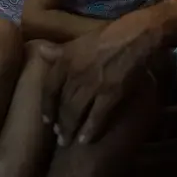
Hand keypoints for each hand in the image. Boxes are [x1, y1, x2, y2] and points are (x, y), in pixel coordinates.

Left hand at [39, 12, 160, 145]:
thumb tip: (41, 52)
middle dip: (59, 122)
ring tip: (67, 142)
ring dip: (70, 129)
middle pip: (62, 103)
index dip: (46, 106)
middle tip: (59, 136)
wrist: (136, 35)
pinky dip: (90, 129)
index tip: (46, 120)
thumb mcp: (81, 39)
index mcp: (66, 59)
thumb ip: (61, 50)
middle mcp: (74, 74)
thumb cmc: (110, 34)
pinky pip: (97, 116)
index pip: (49, 88)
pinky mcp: (110, 93)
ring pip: (75, 112)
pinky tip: (86, 140)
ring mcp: (92, 84)